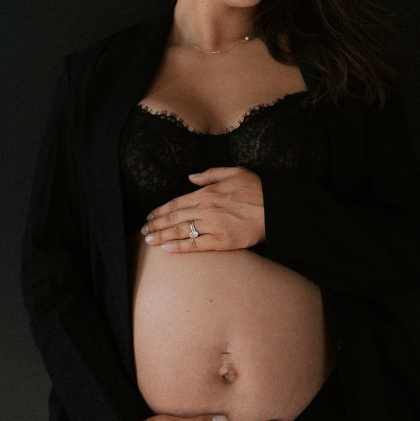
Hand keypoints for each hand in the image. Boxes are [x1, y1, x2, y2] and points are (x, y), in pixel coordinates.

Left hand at [142, 167, 264, 250]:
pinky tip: (166, 248)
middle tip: (143, 231)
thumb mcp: (234, 172)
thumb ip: (210, 174)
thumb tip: (190, 177)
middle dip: (157, 224)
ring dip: (162, 236)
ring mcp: (213, 226)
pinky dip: (179, 247)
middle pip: (175, 217)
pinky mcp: (221, 241)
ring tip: (149, 241)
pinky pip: (195, 245)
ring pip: (181, 231)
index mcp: (208, 192)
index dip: (161, 210)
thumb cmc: (257, 189)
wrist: (275, 209)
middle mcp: (207, 208)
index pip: (178, 202)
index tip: (150, 216)